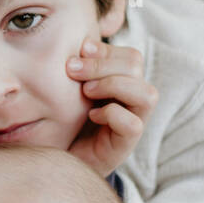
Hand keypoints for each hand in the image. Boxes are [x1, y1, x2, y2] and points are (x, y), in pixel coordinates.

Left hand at [64, 38, 157, 176]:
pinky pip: (133, 124)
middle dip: (102, 64)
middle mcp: (131, 101)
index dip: (107, 50)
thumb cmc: (62, 122)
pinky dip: (111, 114)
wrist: (56, 160)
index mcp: (120, 83)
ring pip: (147, 94)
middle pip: (137, 68)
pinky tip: (90, 115)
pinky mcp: (125, 146)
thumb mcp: (68, 89)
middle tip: (72, 70)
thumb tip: (83, 43)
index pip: (131, 56)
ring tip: (85, 92)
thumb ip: (78, 67)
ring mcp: (133, 123)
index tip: (79, 49)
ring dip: (113, 85)